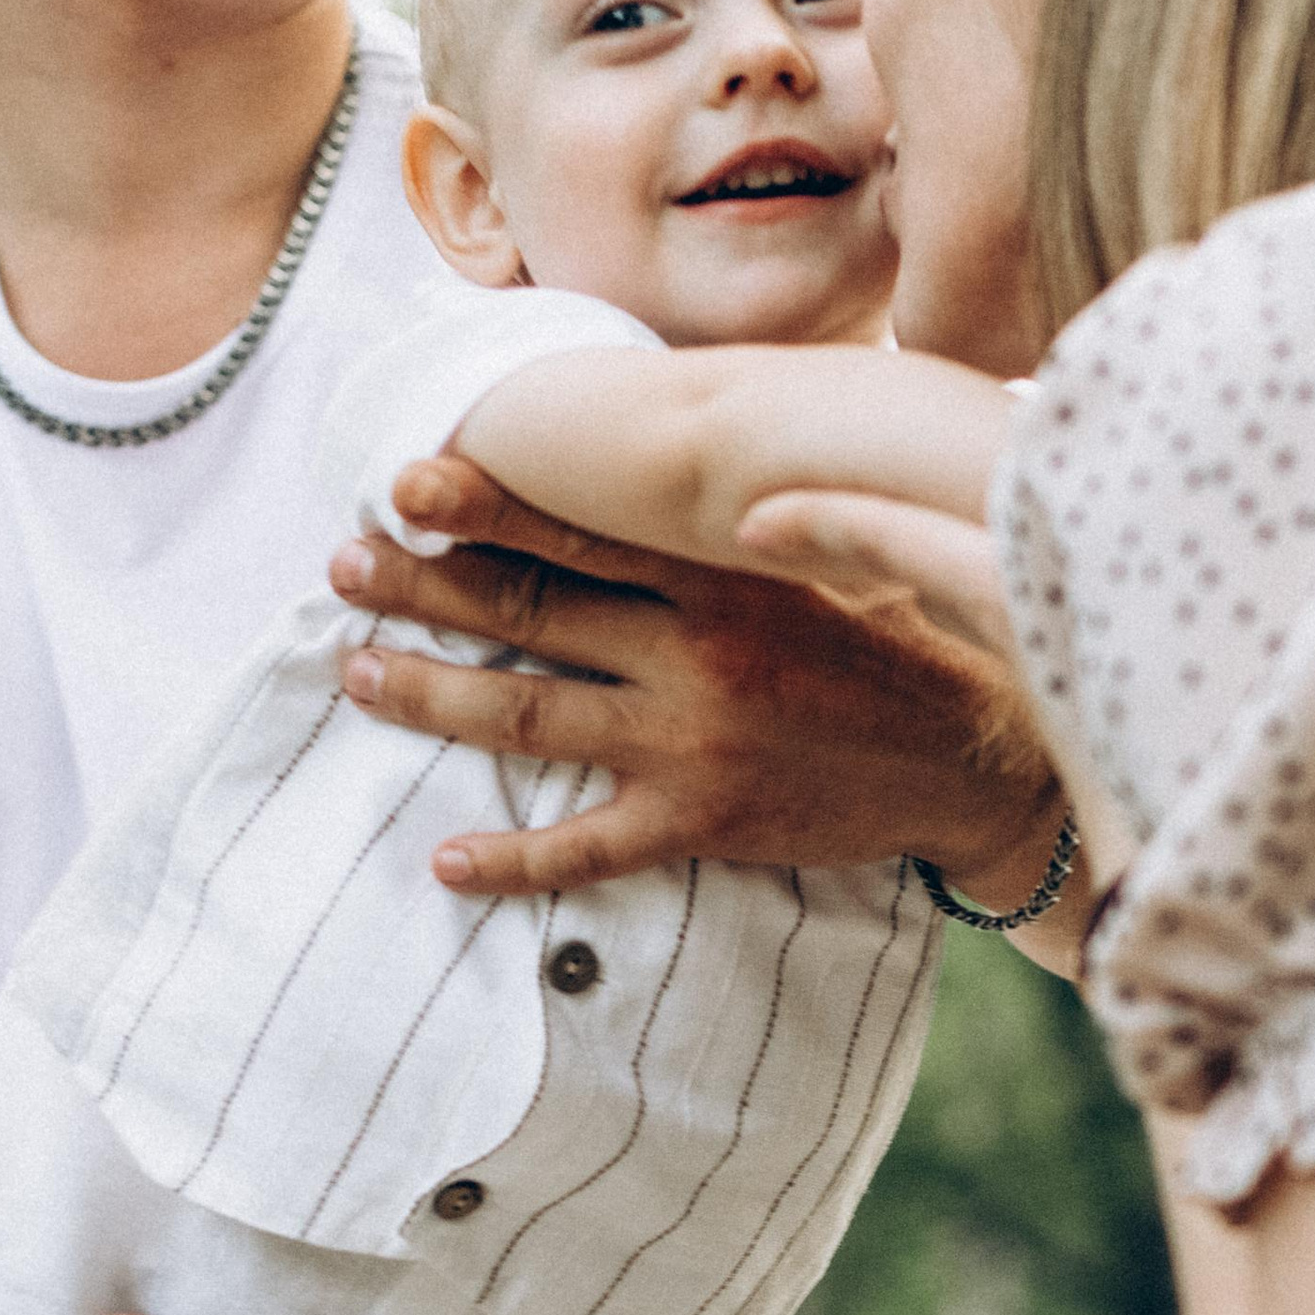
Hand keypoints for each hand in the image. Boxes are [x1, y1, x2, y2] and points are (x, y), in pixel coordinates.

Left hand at [332, 454, 1063, 905]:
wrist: (973, 760)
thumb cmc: (897, 640)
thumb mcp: (827, 553)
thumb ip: (740, 515)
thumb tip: (659, 451)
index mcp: (722, 577)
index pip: (580, 531)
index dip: (484, 504)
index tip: (403, 480)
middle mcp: (696, 654)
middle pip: (529, 612)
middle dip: (425, 589)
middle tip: (341, 569)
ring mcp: (692, 744)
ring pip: (532, 715)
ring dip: (434, 697)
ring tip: (358, 676)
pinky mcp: (702, 824)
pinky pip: (586, 847)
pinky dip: (511, 859)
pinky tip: (445, 863)